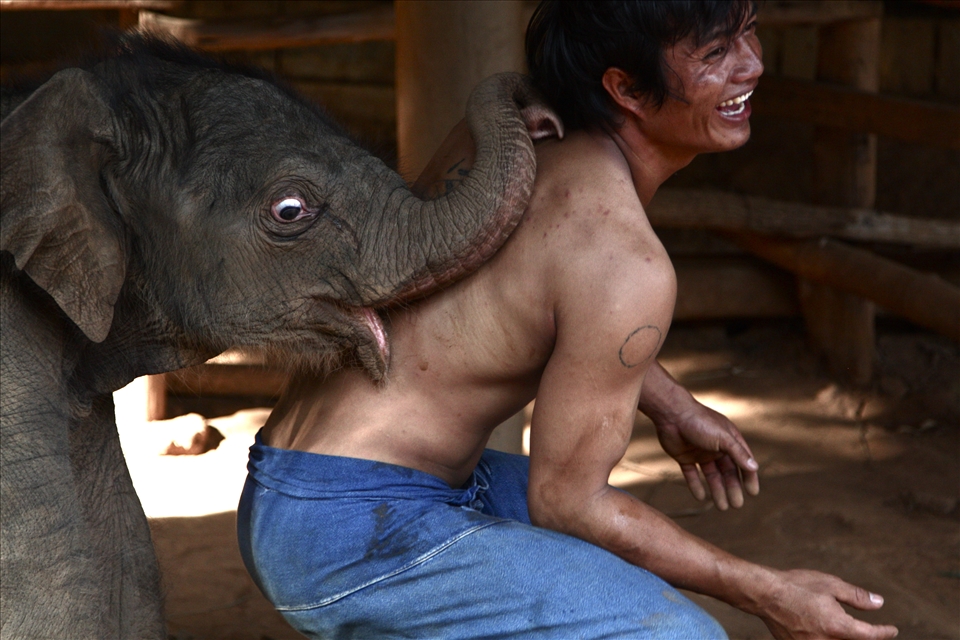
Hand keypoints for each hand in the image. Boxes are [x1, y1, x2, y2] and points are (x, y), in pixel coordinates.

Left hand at [652, 399, 759, 509]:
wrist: (671, 414)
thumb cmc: (700, 422)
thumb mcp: (723, 437)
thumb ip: (738, 453)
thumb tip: (754, 468)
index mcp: (728, 440)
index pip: (742, 461)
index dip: (748, 477)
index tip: (752, 493)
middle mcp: (715, 447)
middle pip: (727, 472)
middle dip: (732, 488)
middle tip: (736, 505)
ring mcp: (700, 452)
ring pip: (711, 476)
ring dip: (717, 491)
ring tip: (722, 507)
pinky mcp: (684, 457)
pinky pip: (692, 474)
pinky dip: (696, 485)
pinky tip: (701, 497)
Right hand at [760, 569, 897, 639]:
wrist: (764, 594)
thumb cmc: (797, 585)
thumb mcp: (830, 584)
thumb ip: (857, 597)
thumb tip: (879, 603)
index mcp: (838, 626)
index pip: (870, 636)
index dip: (885, 633)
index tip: (892, 630)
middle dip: (866, 639)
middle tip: (874, 633)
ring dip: (846, 639)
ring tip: (849, 632)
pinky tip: (827, 633)